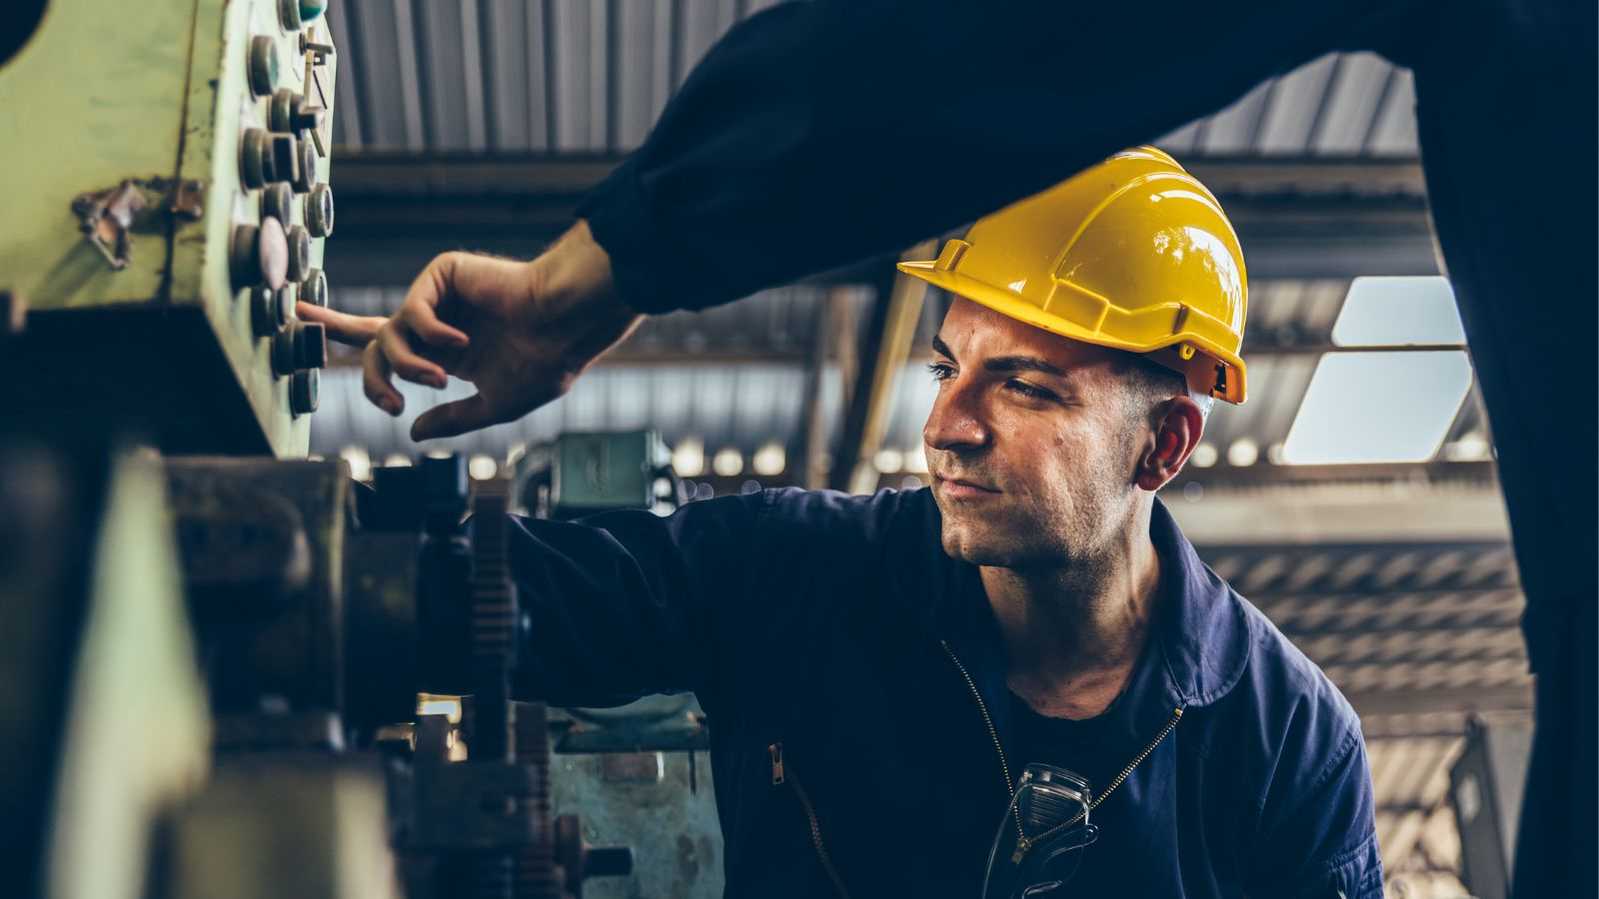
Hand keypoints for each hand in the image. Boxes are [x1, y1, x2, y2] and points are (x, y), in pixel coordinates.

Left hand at [299, 221, 642, 440]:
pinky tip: (461, 343)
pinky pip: (412, 310)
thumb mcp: (494, 406)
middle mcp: (437, 324)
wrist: (565, 328)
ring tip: (437, 380)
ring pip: (388, 335)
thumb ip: (452, 419)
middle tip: (390, 403)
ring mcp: (438, 298)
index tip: (301, 317)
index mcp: (446, 353)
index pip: (384, 345)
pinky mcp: (443, 274)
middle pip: (372, 338)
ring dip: (406, 367)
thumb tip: (413, 432)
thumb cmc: (543, 364)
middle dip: (369, 375)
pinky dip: (430, 333)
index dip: (341, 332)